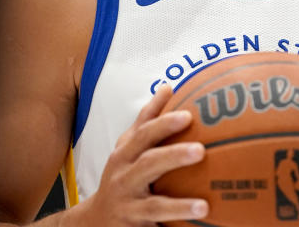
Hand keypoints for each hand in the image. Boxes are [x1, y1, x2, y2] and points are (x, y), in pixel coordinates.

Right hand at [81, 84, 208, 225]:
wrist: (95, 219)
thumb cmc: (122, 175)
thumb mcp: (128, 146)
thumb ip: (147, 119)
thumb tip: (169, 87)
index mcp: (125, 154)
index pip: (144, 134)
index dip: (164, 124)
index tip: (189, 115)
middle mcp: (124, 178)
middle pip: (148, 164)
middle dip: (173, 157)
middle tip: (200, 151)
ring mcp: (129, 205)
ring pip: (154, 205)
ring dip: (179, 206)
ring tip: (203, 206)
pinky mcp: (135, 226)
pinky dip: (175, 224)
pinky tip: (199, 222)